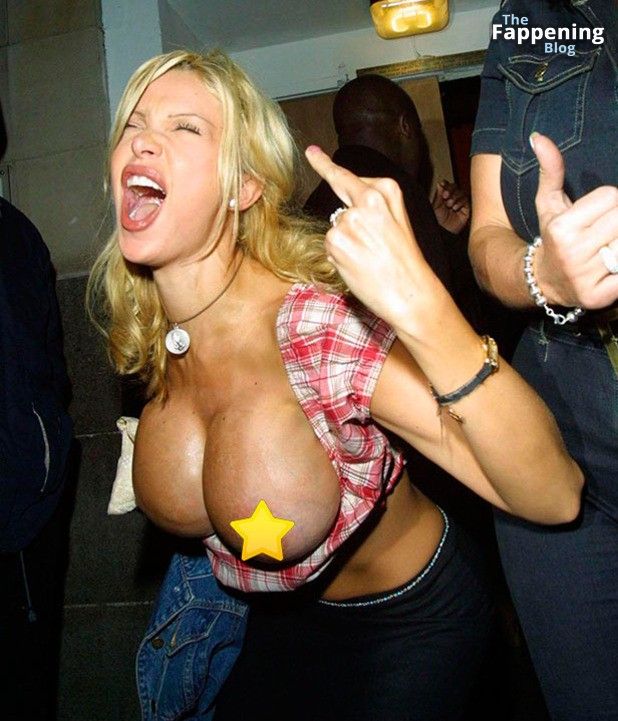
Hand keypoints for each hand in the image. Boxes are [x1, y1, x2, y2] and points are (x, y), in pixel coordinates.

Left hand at [305, 145, 444, 329]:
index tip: (311, 152)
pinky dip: (340, 257)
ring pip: (335, 229)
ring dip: (345, 244)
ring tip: (370, 259)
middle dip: (350, 228)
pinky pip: (330, 247)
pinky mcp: (336, 240)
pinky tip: (358, 265)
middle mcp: (365, 199)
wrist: (410, 293)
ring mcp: (348, 220)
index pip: (346, 176)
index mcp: (384, 190)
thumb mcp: (399, 221)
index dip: (324, 164)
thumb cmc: (405, 262)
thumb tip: (346, 205)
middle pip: (341, 209)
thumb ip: (374, 205)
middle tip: (373, 249)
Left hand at [431, 179, 469, 234]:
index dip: (446, 184)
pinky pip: (466, 200)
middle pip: (455, 186)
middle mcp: (452, 197)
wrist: (444, 231)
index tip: (442, 186)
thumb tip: (440, 183)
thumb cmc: (438, 220)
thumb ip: (438, 195)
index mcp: (444, 196)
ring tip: (449, 205)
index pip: (447, 185)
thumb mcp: (436, 206)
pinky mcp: (466, 208)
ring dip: (455, 197)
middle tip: (445, 196)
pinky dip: (460, 202)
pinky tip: (455, 208)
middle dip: (450, 189)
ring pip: (461, 192)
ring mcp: (460, 202)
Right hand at [531, 132, 617, 308]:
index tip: (594, 216)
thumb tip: (538, 137)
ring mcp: (586, 276)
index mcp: (562, 227)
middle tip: (603, 232)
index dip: (607, 203)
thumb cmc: (553, 236)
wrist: (544, 281)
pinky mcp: (598, 297)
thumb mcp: (549, 203)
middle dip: (616, 222)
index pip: (612, 196)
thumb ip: (551, 170)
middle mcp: (573, 252)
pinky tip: (610, 268)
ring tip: (607, 249)